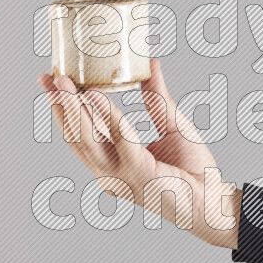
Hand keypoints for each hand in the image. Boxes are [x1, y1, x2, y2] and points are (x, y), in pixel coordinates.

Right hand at [37, 59, 241, 248]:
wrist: (214, 198)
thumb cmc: (193, 169)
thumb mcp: (170, 123)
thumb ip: (156, 97)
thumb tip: (151, 64)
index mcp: (112, 163)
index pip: (79, 134)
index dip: (63, 108)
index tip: (50, 82)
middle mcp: (109, 172)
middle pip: (75, 137)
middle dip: (59, 106)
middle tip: (48, 79)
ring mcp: (120, 176)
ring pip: (87, 139)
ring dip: (73, 108)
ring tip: (64, 82)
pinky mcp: (138, 173)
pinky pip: (120, 138)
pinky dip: (106, 114)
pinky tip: (95, 95)